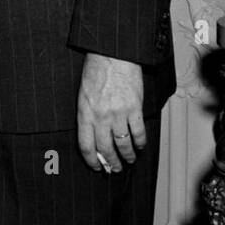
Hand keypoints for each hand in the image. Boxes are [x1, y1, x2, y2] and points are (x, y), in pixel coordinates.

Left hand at [76, 53, 144, 172]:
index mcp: (84, 112)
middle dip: (111, 162)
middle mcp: (100, 116)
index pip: (85, 144)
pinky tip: (140, 146)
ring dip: (127, 156)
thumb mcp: (83, 94)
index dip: (91, 159)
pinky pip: (138, 133)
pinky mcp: (134, 109)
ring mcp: (118, 113)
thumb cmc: (96, 72)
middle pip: (105, 148)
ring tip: (129, 160)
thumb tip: (94, 136)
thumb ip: (88, 115)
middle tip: (115, 169)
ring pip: (123, 144)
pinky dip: (140, 143)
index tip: (97, 167)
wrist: (113, 56)